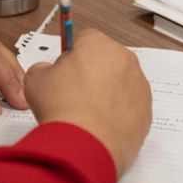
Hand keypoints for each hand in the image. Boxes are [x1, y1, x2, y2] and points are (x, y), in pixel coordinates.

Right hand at [23, 29, 151, 173]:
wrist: (84, 144)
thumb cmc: (62, 108)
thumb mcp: (35, 79)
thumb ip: (43, 68)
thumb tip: (48, 72)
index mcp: (98, 44)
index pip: (84, 39)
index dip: (72, 55)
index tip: (64, 69)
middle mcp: (124, 60)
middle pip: (106, 60)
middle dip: (92, 73)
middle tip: (73, 93)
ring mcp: (139, 86)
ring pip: (120, 83)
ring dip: (106, 93)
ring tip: (86, 113)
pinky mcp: (146, 110)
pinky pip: (130, 106)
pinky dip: (118, 113)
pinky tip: (99, 125)